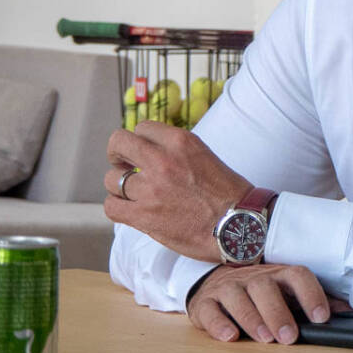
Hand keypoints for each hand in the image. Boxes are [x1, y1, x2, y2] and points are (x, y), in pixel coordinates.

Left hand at [104, 122, 250, 262]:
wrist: (240, 225)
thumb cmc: (230, 194)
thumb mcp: (205, 156)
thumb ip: (178, 151)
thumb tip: (154, 152)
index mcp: (181, 142)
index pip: (142, 128)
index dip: (140, 141)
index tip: (142, 152)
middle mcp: (162, 160)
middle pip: (119, 143)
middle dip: (117, 153)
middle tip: (122, 164)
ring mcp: (151, 189)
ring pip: (112, 179)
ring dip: (120, 186)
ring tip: (133, 194)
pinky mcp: (144, 216)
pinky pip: (112, 207)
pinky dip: (117, 207)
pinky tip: (128, 209)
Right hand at [188, 263, 347, 343]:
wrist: (217, 284)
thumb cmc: (261, 294)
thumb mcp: (288, 295)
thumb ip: (316, 302)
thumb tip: (350, 313)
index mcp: (278, 275)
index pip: (297, 276)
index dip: (311, 294)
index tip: (322, 318)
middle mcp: (253, 278)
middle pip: (265, 287)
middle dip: (278, 311)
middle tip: (289, 336)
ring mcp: (227, 288)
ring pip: (238, 296)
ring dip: (252, 318)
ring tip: (264, 339)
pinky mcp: (204, 303)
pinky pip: (209, 310)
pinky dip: (218, 324)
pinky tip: (230, 336)